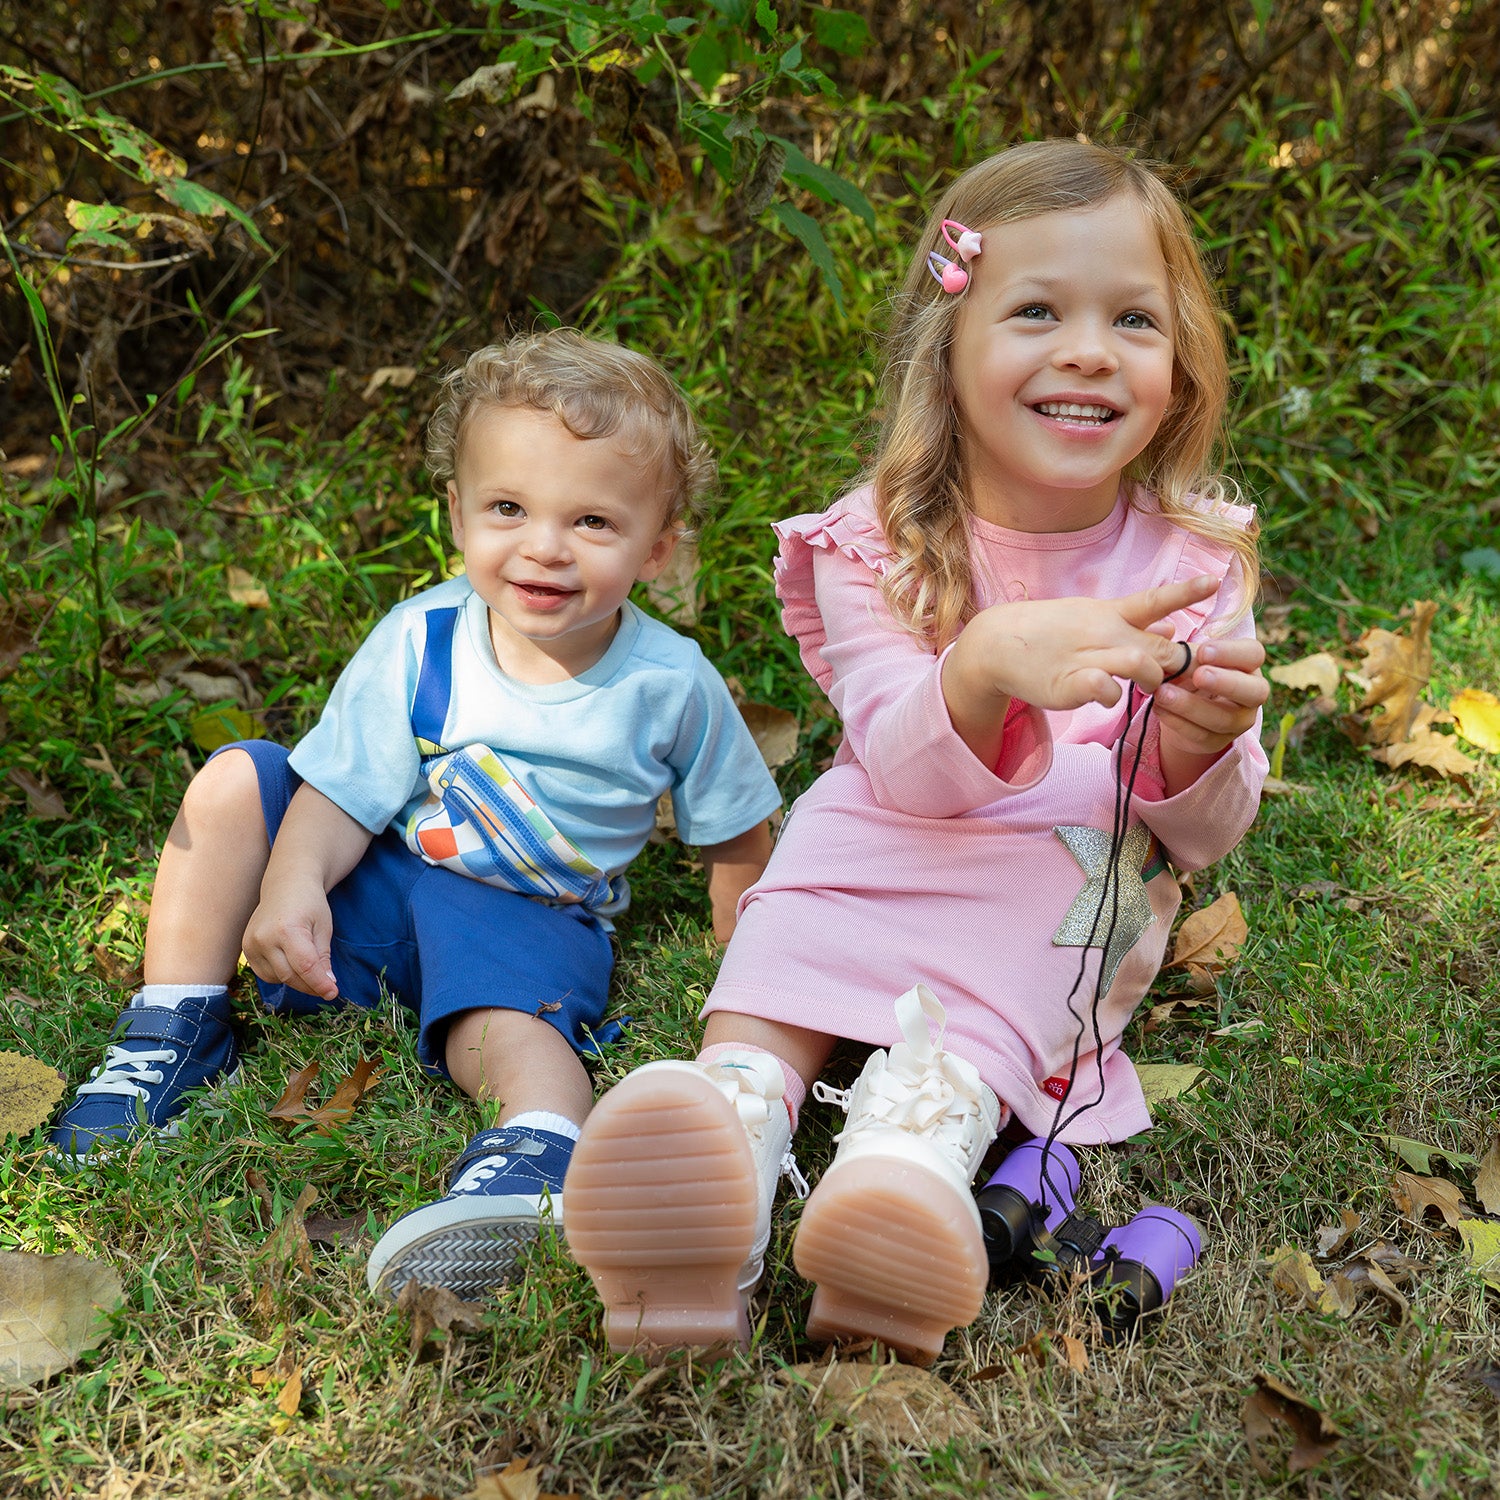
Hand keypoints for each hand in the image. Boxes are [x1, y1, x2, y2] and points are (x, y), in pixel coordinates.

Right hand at [242, 877, 339, 1001]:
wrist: (286, 885)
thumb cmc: (310, 904)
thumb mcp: (323, 928)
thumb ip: (323, 957)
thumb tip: (328, 985)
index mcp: (287, 929)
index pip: (305, 966)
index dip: (320, 984)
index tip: (333, 993)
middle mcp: (264, 938)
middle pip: (290, 975)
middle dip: (311, 985)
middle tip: (328, 987)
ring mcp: (251, 944)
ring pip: (278, 978)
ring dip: (297, 980)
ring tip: (311, 968)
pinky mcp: (246, 950)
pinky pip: (266, 973)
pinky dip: (282, 974)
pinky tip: (292, 962)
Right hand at [960, 574, 1223, 711]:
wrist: (995, 644)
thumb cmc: (1048, 634)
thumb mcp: (1090, 621)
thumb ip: (1132, 627)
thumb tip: (1170, 627)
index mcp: (1109, 614)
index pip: (1154, 601)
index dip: (1185, 593)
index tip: (1215, 582)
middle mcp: (1102, 632)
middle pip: (1159, 645)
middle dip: (1178, 663)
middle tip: (1181, 677)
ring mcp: (1086, 656)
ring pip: (1140, 663)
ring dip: (1152, 679)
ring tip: (1147, 687)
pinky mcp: (1068, 683)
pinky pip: (1105, 688)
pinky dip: (1114, 695)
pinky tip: (1108, 696)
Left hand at [1152, 635, 1268, 757]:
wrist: (1178, 706)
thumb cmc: (1186, 671)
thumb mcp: (1183, 657)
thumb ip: (1174, 644)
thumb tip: (1162, 629)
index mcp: (1248, 665)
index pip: (1254, 654)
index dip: (1231, 653)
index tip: (1203, 651)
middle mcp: (1251, 693)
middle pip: (1255, 691)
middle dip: (1226, 683)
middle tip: (1198, 675)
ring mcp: (1238, 721)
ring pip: (1224, 718)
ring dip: (1192, 706)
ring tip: (1163, 693)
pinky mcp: (1218, 742)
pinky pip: (1202, 736)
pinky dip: (1178, 723)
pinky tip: (1159, 709)